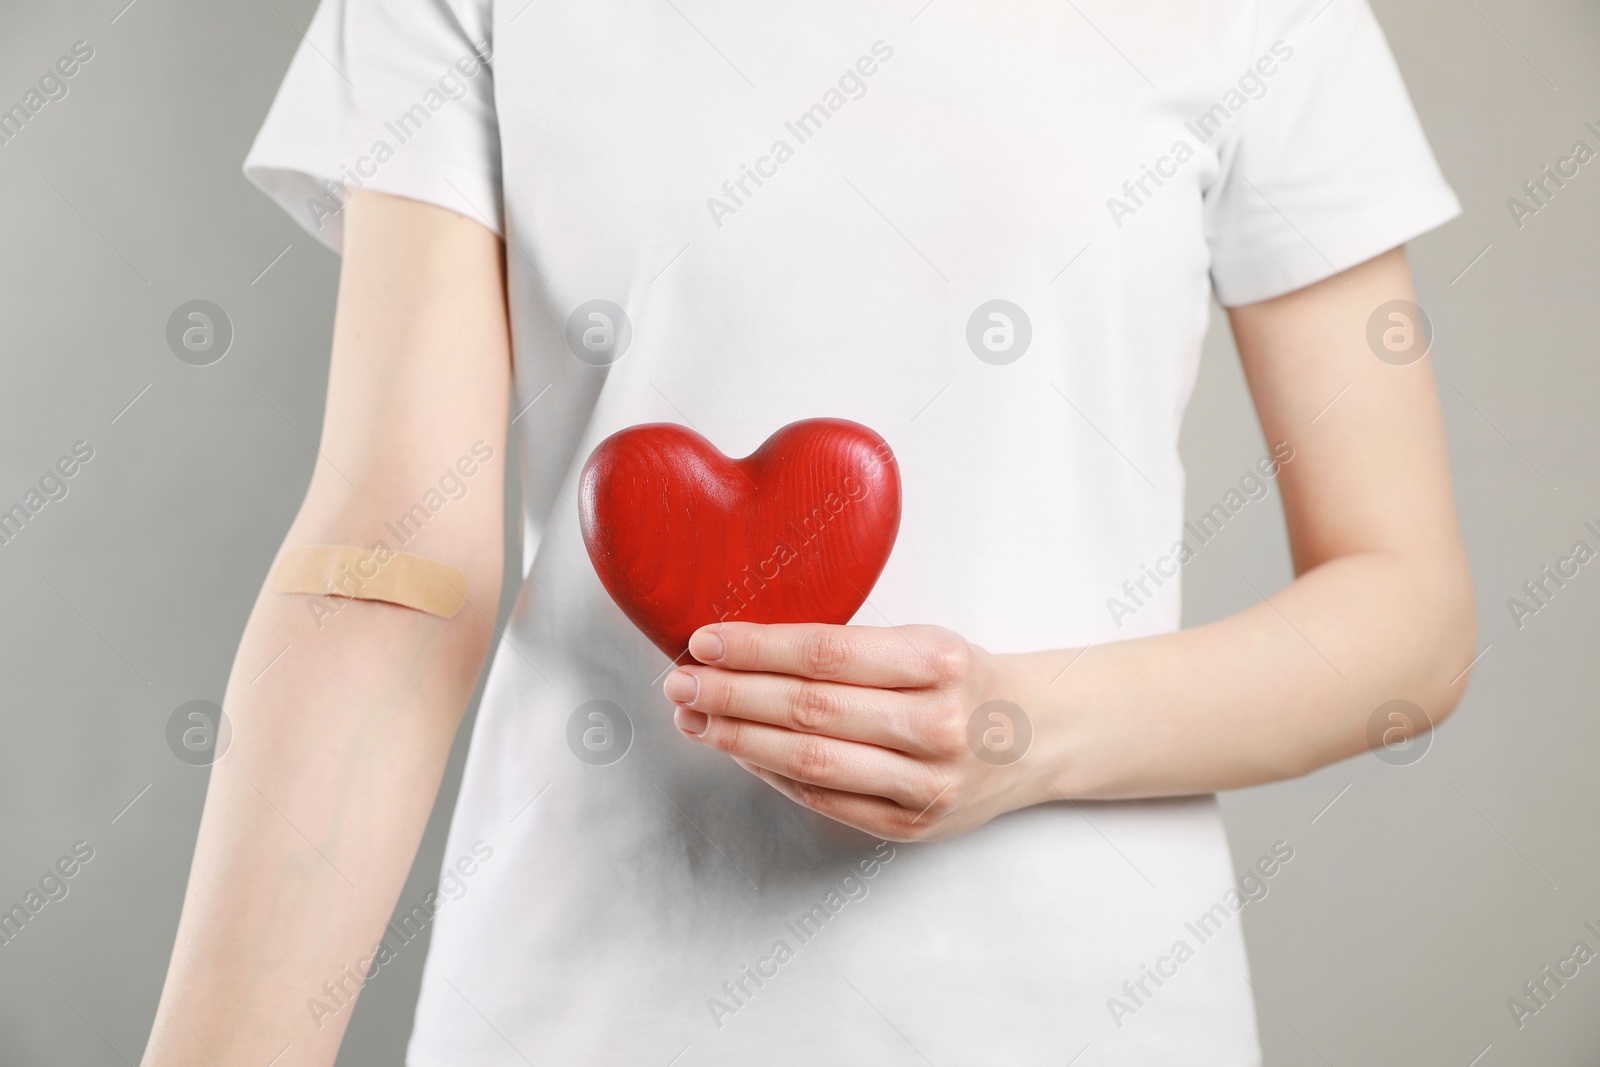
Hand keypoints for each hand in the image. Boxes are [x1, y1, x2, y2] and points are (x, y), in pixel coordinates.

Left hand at [661, 622, 1043, 841]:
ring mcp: (926, 783)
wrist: (1040, 737)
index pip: (827, 652)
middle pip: (810, 710)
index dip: (757, 648)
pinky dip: (773, 775)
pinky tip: (739, 753)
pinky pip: (825, 800)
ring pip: (811, 762)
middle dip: (732, 695)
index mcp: (940, 661)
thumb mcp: (927, 641)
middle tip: (679, 681)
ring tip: (694, 720)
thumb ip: (853, 648)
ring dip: (740, 740)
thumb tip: (745, 649)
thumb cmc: (967, 679)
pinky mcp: (912, 825)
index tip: (705, 640)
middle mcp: (936, 724)